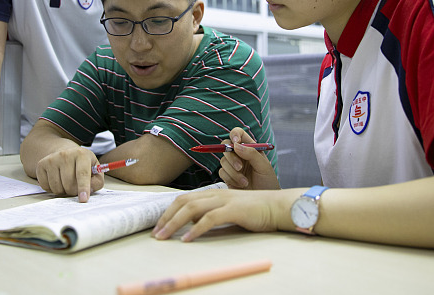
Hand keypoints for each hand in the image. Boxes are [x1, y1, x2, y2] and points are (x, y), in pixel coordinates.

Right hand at [35, 146, 102, 201]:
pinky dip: (52, 189)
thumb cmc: (82, 164)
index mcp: (81, 154)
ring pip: (57, 187)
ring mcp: (52, 159)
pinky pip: (46, 187)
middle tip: (75, 188)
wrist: (64, 152)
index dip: (83, 188)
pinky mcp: (41, 165)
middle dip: (73, 191)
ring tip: (66, 183)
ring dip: (62, 191)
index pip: (82, 174)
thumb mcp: (95, 169)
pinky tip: (57, 180)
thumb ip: (96, 181)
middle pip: (69, 184)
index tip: (83, 200)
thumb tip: (89, 191)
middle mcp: (65, 155)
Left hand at [151, 188, 298, 241]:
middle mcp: (216, 194)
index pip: (184, 198)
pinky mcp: (233, 210)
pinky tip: (187, 239)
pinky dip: (196, 229)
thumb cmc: (255, 211)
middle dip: (166, 217)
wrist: (277, 206)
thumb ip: (210, 213)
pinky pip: (210, 219)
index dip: (169, 211)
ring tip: (164, 237)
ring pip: (192, 209)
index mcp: (213, 194)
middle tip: (156, 233)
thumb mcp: (228, 210)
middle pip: (183, 202)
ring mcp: (224, 200)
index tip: (160, 226)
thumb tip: (191, 223)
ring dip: (174, 223)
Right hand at [219, 128, 279, 189]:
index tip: (235, 142)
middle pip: (226, 146)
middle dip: (232, 158)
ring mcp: (233, 165)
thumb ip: (252, 154)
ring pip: (223, 161)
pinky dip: (230, 178)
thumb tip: (236, 145)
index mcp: (250, 148)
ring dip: (233, 172)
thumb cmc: (267, 182)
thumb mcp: (264, 166)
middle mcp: (240, 154)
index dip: (235, 134)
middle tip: (240, 167)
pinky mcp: (227, 176)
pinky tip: (240, 185)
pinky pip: (221, 172)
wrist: (263, 201)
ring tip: (245, 182)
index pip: (239, 134)